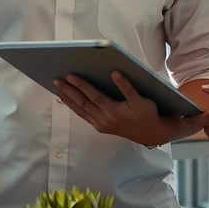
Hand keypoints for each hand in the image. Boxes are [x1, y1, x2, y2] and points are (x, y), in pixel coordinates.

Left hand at [53, 71, 183, 145]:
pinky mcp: (100, 127)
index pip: (94, 96)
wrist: (151, 133)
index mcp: (114, 112)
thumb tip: (114, 73)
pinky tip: (68, 101)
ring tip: (58, 89)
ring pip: (81, 111)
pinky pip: (84, 116)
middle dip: (69, 91)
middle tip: (57, 80)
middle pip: (83, 103)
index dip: (81, 86)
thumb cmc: (147, 114)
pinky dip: (75, 108)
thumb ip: (127, 87)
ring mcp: (101, 125)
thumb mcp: (141, 100)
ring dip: (68, 100)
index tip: (70, 76)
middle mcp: (104, 120)